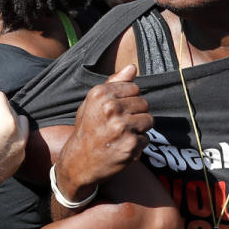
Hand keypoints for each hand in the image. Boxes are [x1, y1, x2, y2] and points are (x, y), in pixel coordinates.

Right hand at [55, 65, 151, 197]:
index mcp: (101, 94)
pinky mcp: (130, 144)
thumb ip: (113, 83)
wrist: (79, 161)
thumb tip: (132, 67)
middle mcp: (111, 107)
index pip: (134, 88)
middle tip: (120, 125)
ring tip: (123, 135)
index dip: (129, 100)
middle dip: (136, 114)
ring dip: (139, 129)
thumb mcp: (93, 102)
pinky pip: (146, 139)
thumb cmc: (87, 129)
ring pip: (148, 120)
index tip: (118, 110)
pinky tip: (123, 147)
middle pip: (144, 103)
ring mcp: (122, 126)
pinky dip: (138, 145)